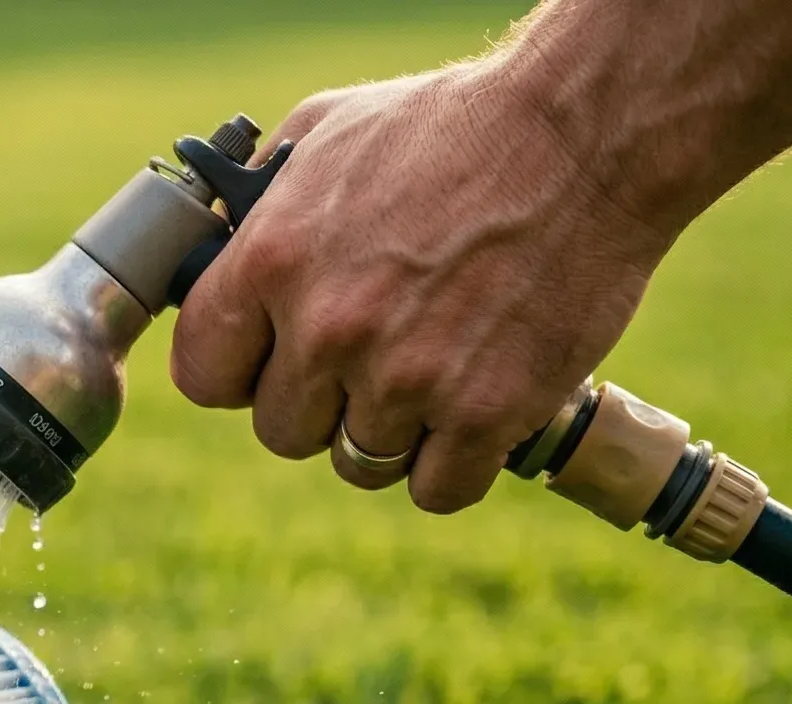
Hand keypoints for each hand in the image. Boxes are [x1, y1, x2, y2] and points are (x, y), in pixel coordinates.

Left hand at [168, 62, 672, 512]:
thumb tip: (215, 251)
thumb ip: (259, 206)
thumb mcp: (326, 133)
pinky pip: (436, 490)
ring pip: (358, 463)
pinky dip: (452, 466)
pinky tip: (470, 416)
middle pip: (282, 431)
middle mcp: (329, 330)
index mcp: (273, 262)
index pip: (204, 375)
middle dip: (319, 403)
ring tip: (431, 373)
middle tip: (369, 358)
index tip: (269, 360)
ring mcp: (407, 379)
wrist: (587, 134)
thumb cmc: (454, 125)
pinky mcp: (486, 412)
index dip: (237, 373)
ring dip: (390, 432)